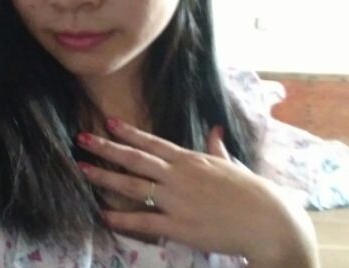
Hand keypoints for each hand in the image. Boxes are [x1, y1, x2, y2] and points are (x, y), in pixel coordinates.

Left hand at [76, 119, 318, 266]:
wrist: (267, 221)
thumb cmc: (249, 190)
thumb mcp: (230, 163)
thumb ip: (217, 147)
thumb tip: (216, 129)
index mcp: (189, 160)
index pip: (152, 141)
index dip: (128, 131)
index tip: (107, 121)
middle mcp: (178, 176)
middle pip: (135, 159)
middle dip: (106, 148)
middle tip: (82, 139)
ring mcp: (176, 201)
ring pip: (133, 186)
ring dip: (105, 177)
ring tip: (83, 169)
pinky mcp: (179, 227)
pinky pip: (145, 221)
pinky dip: (123, 218)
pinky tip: (104, 215)